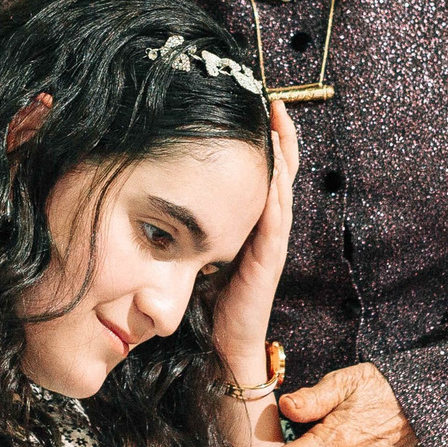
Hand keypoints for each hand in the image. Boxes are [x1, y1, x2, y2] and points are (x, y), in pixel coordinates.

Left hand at [211, 101, 298, 373]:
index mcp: (253, 223)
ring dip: (283, 156)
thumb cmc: (211, 301)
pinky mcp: (268, 260)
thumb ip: (194, 224)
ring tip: (280, 125)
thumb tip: (164, 193)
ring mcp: (271, 243)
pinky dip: (277, 194)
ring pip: (283, 189)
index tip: (259, 107)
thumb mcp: (199, 251)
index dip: (266, 142)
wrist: (223, 344)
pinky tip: (275, 173)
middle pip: (282, 172)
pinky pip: (275, 221)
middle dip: (281, 137)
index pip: (264, 174)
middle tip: (275, 102)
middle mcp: (267, 228)